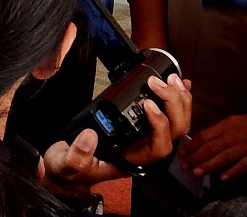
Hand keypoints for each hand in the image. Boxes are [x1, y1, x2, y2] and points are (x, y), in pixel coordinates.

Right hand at [39, 73, 191, 197]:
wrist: (68, 166)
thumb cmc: (71, 168)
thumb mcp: (65, 165)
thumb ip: (76, 157)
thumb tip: (89, 137)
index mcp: (133, 160)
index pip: (160, 147)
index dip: (160, 125)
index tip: (147, 104)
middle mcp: (145, 149)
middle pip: (175, 130)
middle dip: (173, 104)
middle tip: (158, 82)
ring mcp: (147, 136)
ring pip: (177, 121)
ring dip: (179, 99)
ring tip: (170, 79)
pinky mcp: (143, 124)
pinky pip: (169, 112)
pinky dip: (178, 97)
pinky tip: (180, 83)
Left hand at [178, 110, 246, 180]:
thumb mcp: (235, 122)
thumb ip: (220, 133)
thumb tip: (203, 144)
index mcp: (227, 125)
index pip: (205, 135)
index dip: (192, 145)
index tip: (181, 153)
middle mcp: (234, 135)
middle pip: (211, 147)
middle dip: (196, 157)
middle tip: (184, 167)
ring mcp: (245, 146)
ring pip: (224, 156)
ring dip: (209, 165)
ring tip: (197, 172)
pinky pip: (242, 165)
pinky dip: (232, 171)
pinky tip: (223, 178)